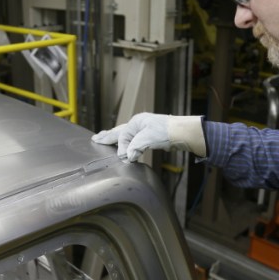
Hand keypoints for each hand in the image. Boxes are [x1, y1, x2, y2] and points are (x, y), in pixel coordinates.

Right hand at [91, 113, 205, 161]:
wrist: (182, 132)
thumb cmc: (166, 131)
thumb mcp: (147, 139)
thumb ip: (134, 147)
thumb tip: (127, 156)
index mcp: (135, 122)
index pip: (120, 135)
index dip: (116, 146)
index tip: (120, 157)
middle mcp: (138, 124)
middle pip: (119, 131)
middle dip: (107, 136)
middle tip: (96, 138)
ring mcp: (144, 130)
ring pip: (126, 135)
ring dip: (116, 139)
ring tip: (106, 140)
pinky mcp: (150, 137)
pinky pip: (134, 140)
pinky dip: (127, 143)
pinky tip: (126, 146)